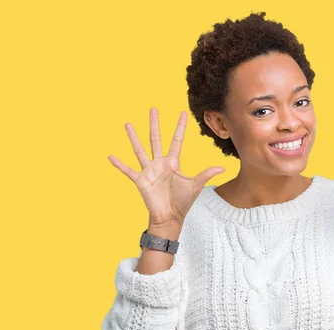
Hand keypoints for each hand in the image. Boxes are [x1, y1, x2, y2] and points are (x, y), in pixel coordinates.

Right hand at [108, 107, 225, 225]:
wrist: (170, 217)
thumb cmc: (182, 202)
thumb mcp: (195, 186)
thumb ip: (205, 174)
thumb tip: (222, 167)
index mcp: (173, 162)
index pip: (176, 140)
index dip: (180, 127)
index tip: (182, 113)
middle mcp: (160, 163)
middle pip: (156, 139)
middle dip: (155, 124)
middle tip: (153, 108)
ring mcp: (149, 171)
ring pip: (140, 149)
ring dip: (134, 137)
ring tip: (128, 124)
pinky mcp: (141, 180)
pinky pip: (128, 170)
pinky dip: (119, 164)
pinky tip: (111, 156)